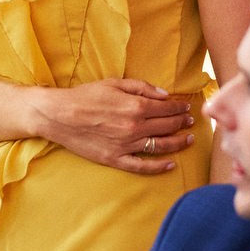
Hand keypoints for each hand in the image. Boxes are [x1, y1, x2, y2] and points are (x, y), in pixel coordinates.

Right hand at [34, 79, 194, 172]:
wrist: (59, 115)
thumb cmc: (85, 96)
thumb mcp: (114, 83)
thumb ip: (142, 87)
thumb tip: (164, 95)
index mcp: (136, 106)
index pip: (167, 108)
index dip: (179, 107)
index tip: (186, 107)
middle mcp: (135, 127)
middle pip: (167, 126)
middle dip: (182, 122)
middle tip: (190, 121)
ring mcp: (126, 145)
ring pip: (161, 146)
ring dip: (178, 142)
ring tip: (188, 139)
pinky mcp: (115, 159)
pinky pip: (142, 167)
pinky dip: (158, 167)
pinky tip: (170, 165)